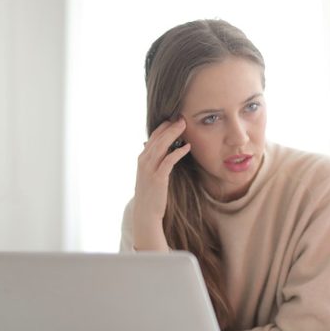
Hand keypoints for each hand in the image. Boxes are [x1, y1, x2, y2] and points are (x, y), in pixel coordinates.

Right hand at [132, 116, 190, 250]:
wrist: (145, 213)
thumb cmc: (151, 194)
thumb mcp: (150, 174)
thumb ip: (155, 161)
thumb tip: (165, 150)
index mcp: (142, 158)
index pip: (153, 137)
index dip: (164, 126)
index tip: (175, 118)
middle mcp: (143, 161)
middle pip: (157, 138)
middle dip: (170, 126)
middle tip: (182, 118)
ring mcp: (149, 169)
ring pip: (161, 146)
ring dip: (174, 134)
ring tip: (184, 126)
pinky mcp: (158, 178)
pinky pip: (168, 161)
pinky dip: (178, 152)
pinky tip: (187, 147)